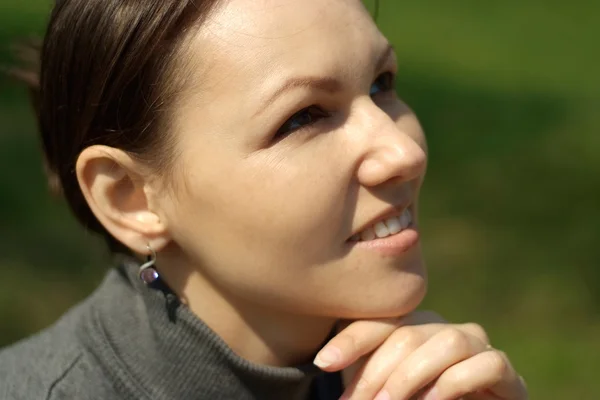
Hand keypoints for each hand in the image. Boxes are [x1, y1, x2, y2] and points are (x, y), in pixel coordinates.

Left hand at [313, 311, 527, 399]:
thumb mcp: (383, 389)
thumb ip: (364, 376)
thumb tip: (324, 362)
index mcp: (411, 326)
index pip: (381, 321)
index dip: (352, 339)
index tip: (324, 363)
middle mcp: (443, 328)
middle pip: (408, 334)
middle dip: (377, 373)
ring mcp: (477, 345)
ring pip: (448, 342)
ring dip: (413, 377)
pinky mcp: (504, 370)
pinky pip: (487, 363)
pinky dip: (456, 382)